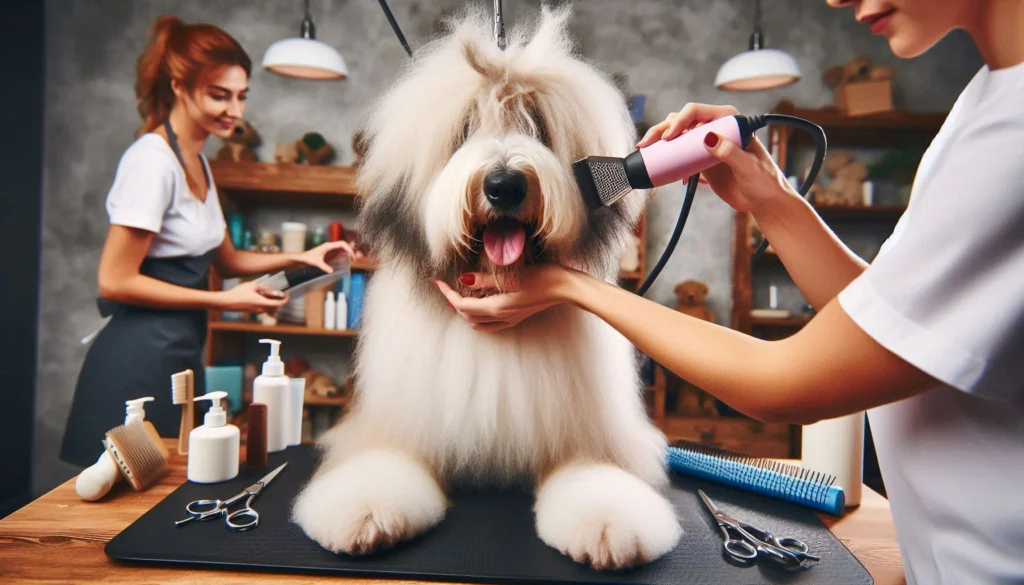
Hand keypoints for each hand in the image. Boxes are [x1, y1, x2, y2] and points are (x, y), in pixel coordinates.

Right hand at [217, 281, 288, 313]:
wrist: (227, 301)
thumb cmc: (239, 293)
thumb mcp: (253, 286)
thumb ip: (265, 289)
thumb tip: (274, 291)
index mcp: (263, 303)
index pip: (279, 304)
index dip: (286, 299)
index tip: (287, 293)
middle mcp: (262, 309)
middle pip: (277, 307)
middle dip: (281, 300)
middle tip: (282, 292)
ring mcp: (258, 311)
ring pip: (271, 309)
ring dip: (274, 302)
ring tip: (273, 293)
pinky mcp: (254, 311)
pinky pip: (265, 309)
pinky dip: (268, 303)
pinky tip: (265, 296)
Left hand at [293, 240, 358, 272]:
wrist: (303, 256)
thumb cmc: (309, 258)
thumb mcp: (317, 263)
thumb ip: (324, 267)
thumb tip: (331, 271)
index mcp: (328, 246)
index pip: (342, 244)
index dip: (349, 249)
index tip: (352, 256)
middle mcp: (330, 245)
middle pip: (343, 244)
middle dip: (350, 250)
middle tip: (354, 259)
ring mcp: (329, 247)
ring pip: (342, 246)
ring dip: (347, 251)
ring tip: (352, 259)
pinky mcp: (328, 250)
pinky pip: (338, 249)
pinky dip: (343, 252)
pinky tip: (345, 259)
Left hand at [433, 264, 577, 331]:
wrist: (566, 287)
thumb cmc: (543, 277)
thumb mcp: (510, 275)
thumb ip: (484, 280)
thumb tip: (463, 280)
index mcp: (497, 307)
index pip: (462, 305)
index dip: (447, 294)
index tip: (438, 282)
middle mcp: (501, 317)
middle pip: (467, 316)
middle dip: (454, 303)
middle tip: (447, 288)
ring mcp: (510, 319)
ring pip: (478, 323)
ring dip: (466, 312)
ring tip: (461, 296)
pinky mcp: (517, 316)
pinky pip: (491, 324)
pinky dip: (479, 316)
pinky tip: (482, 304)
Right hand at [636, 103, 794, 212]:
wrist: (763, 200)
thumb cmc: (764, 181)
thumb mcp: (748, 167)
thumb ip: (731, 152)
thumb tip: (708, 138)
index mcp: (729, 121)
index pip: (697, 112)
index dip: (679, 120)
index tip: (669, 137)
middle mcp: (715, 127)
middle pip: (682, 121)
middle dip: (662, 129)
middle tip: (647, 144)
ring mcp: (706, 143)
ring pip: (677, 135)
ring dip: (660, 141)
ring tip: (646, 151)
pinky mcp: (700, 159)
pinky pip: (679, 154)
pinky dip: (667, 159)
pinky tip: (662, 170)